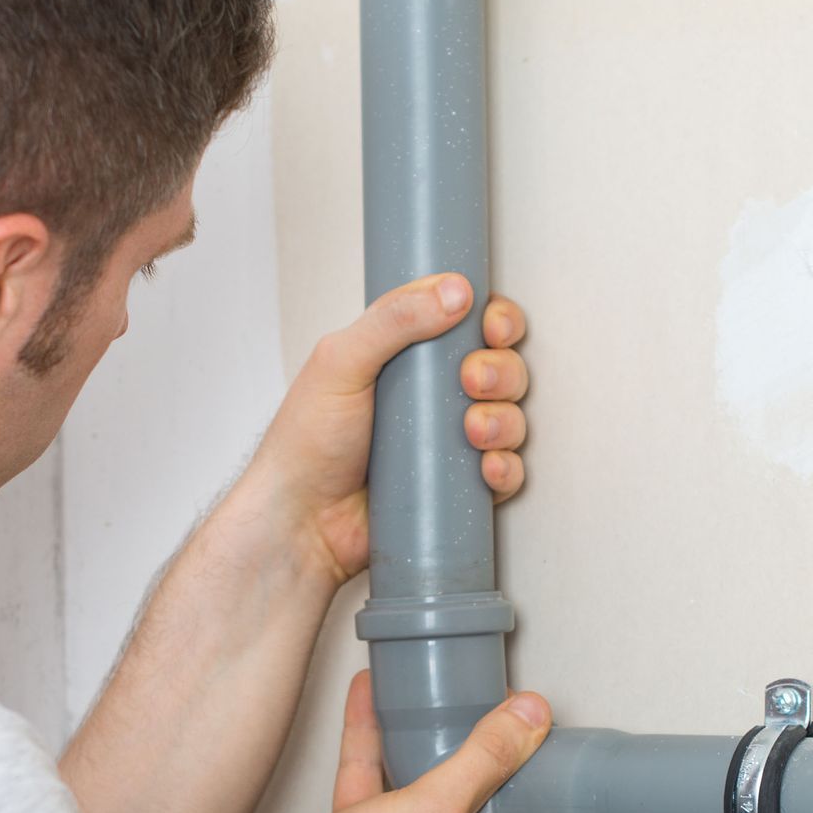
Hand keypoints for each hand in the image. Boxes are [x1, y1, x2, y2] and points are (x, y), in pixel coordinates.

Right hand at [227, 672, 562, 812]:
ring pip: (424, 791)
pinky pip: (373, 781)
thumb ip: (484, 761)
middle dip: (495, 767)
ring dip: (431, 745)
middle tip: (507, 721)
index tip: (561, 764)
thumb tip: (531, 715)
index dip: (556, 809)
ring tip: (443, 698)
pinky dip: (374, 742)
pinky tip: (371, 700)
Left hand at [234, 275, 529, 592]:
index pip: (470, 322)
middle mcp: (434, 395)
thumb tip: (455, 291)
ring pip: (509, 419)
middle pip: (500, 367)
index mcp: (408, 355)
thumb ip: (392, 320)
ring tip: (473, 431)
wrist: (302, 521)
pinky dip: (505, 469)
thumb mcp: (340, 362)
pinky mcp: (455, 487)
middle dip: (500, 370)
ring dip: (504, 420)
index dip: (493, 319)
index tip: (490, 327)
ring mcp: (447, 442)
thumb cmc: (307, 443)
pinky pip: (504, 474)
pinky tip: (487, 468)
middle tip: (471, 380)